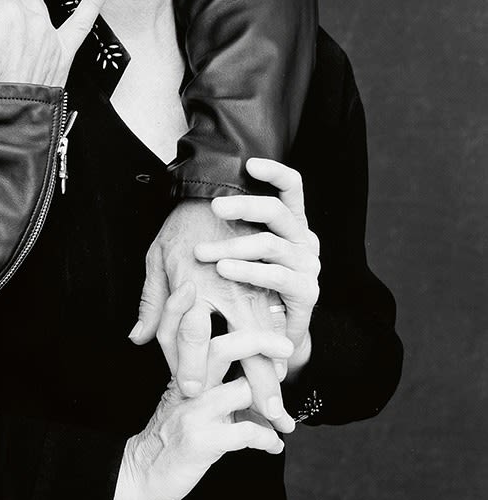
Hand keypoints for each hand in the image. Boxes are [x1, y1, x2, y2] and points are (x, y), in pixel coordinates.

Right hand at [112, 289, 291, 499]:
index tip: (215, 290)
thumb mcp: (183, 396)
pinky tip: (274, 445)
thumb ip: (205, 374)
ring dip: (270, 405)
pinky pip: (246, 432)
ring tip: (284, 419)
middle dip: (258, 341)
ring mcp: (192, 411)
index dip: (194, 305)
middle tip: (285, 345)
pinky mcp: (201, 441)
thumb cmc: (168, 431)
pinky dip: (267, 439)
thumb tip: (242, 364)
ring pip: (240, 389)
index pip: (184, 327)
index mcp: (180, 370)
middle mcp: (185, 384)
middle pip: (220, 348)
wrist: (140, 472)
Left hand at [130, 199, 294, 431]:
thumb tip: (136, 340)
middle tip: (262, 418)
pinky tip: (288, 365)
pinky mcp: (269, 277)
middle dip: (250, 387)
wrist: (219, 185)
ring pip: (263, 337)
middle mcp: (226, 290)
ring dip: (272, 370)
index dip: (191, 367)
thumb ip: (151, 303)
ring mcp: (253, 285)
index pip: (190, 335)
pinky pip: (277, 319)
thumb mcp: (157, 259)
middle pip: (237, 346)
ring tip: (280, 401)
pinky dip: (283, 343)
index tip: (193, 393)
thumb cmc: (182, 225)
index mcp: (192, 284)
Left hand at [195, 158, 319, 376]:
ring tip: (204, 253)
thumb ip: (224, 228)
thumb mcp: (230, 254)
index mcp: (289, 222)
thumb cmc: (245, 286)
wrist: (272, 335)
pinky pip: (278, 276)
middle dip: (244, 206)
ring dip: (234, 246)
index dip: (275, 172)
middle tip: (214, 207)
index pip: (292, 187)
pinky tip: (225, 270)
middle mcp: (303, 239)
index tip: (251, 164)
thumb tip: (192, 202)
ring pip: (270, 244)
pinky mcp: (306, 292)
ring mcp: (307, 265)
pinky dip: (249, 272)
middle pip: (277, 210)